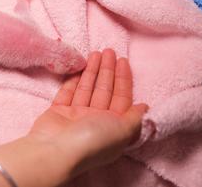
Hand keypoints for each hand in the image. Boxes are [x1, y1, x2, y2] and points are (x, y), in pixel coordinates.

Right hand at [29, 49, 147, 176]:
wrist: (55, 150)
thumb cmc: (92, 140)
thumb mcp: (123, 130)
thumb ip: (135, 117)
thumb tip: (145, 107)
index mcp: (114, 127)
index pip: (122, 98)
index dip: (123, 79)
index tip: (123, 60)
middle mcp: (96, 121)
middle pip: (105, 91)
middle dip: (108, 70)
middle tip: (108, 51)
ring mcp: (76, 116)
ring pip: (87, 89)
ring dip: (92, 71)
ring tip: (95, 53)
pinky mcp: (58, 112)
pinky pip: (68, 92)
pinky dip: (73, 80)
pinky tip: (78, 67)